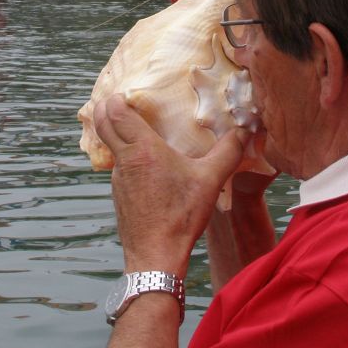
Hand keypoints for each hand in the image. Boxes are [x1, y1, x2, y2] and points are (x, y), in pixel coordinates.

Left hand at [93, 95, 252, 277]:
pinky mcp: (119, 196)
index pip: (116, 113)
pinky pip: (118, 168)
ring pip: (110, 147)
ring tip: (132, 128)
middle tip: (115, 99)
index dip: (115, 98)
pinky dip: (124, 157)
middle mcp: (125, 160)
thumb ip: (228, 152)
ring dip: (114, 133)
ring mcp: (118, 180)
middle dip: (104, 108)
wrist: (156, 256)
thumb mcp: (209, 180)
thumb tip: (245, 131)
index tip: (124, 91)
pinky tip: (143, 165)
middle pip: (103, 124)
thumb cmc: (181, 216)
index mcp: (142, 150)